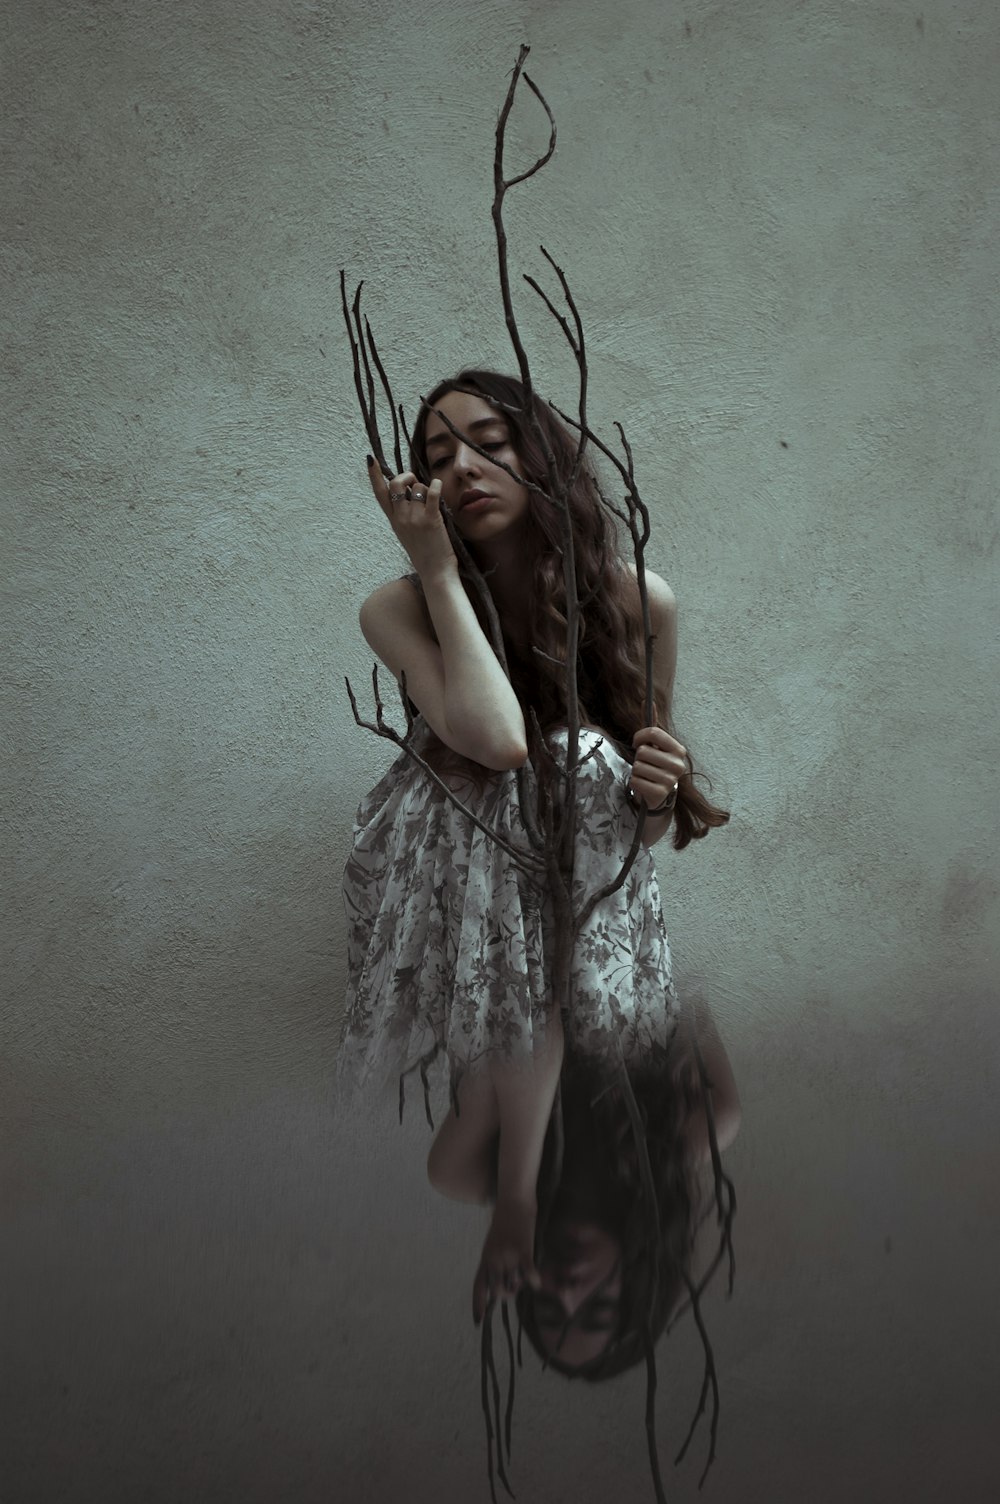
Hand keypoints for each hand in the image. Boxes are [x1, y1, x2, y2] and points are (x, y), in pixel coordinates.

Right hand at [367, 457, 458, 578]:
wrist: (435, 572)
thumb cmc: (424, 553)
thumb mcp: (406, 534)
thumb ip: (404, 515)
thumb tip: (411, 492)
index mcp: (394, 521)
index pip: (380, 494)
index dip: (374, 476)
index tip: (370, 460)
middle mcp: (401, 518)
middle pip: (396, 484)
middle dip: (406, 477)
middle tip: (415, 483)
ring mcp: (415, 519)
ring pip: (417, 488)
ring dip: (426, 487)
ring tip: (432, 500)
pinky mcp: (431, 520)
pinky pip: (431, 493)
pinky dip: (436, 485)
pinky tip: (439, 485)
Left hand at [472, 1196, 540, 1325]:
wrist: (514, 1201)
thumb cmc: (506, 1221)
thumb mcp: (494, 1244)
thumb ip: (496, 1263)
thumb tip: (507, 1284)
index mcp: (485, 1257)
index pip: (479, 1285)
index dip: (478, 1304)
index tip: (478, 1322)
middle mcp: (493, 1259)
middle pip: (499, 1291)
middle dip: (508, 1293)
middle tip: (516, 1283)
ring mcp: (507, 1254)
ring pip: (515, 1283)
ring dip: (521, 1284)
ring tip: (524, 1273)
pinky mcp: (522, 1248)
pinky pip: (527, 1271)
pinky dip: (532, 1279)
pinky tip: (536, 1282)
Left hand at [630, 724, 687, 809]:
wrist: (659, 793)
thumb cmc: (655, 765)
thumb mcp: (655, 746)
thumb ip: (650, 726)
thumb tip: (646, 701)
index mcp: (678, 750)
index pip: (654, 733)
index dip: (640, 736)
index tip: (637, 743)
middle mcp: (678, 765)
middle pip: (643, 751)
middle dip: (638, 757)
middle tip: (645, 763)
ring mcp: (671, 780)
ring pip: (637, 767)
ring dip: (636, 771)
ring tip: (645, 774)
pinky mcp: (660, 793)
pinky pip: (635, 781)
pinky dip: (634, 782)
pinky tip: (643, 784)